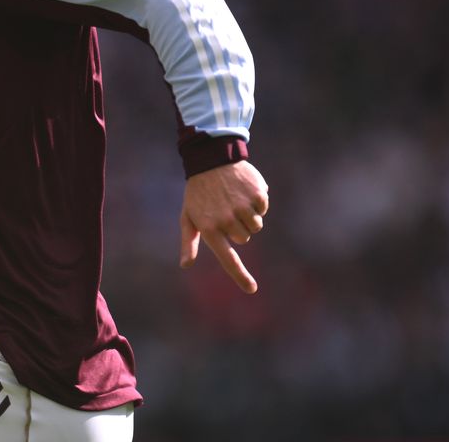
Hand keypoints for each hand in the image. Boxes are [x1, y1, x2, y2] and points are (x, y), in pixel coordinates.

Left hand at [179, 160, 268, 293]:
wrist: (211, 160)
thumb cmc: (197, 193)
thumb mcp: (188, 216)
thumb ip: (188, 242)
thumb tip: (185, 265)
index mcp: (209, 228)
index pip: (227, 258)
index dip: (240, 275)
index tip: (252, 289)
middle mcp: (226, 220)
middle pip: (244, 240)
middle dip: (238, 229)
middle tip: (225, 210)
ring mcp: (242, 208)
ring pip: (256, 226)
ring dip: (248, 216)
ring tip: (233, 200)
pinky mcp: (256, 195)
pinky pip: (263, 209)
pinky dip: (256, 202)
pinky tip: (243, 190)